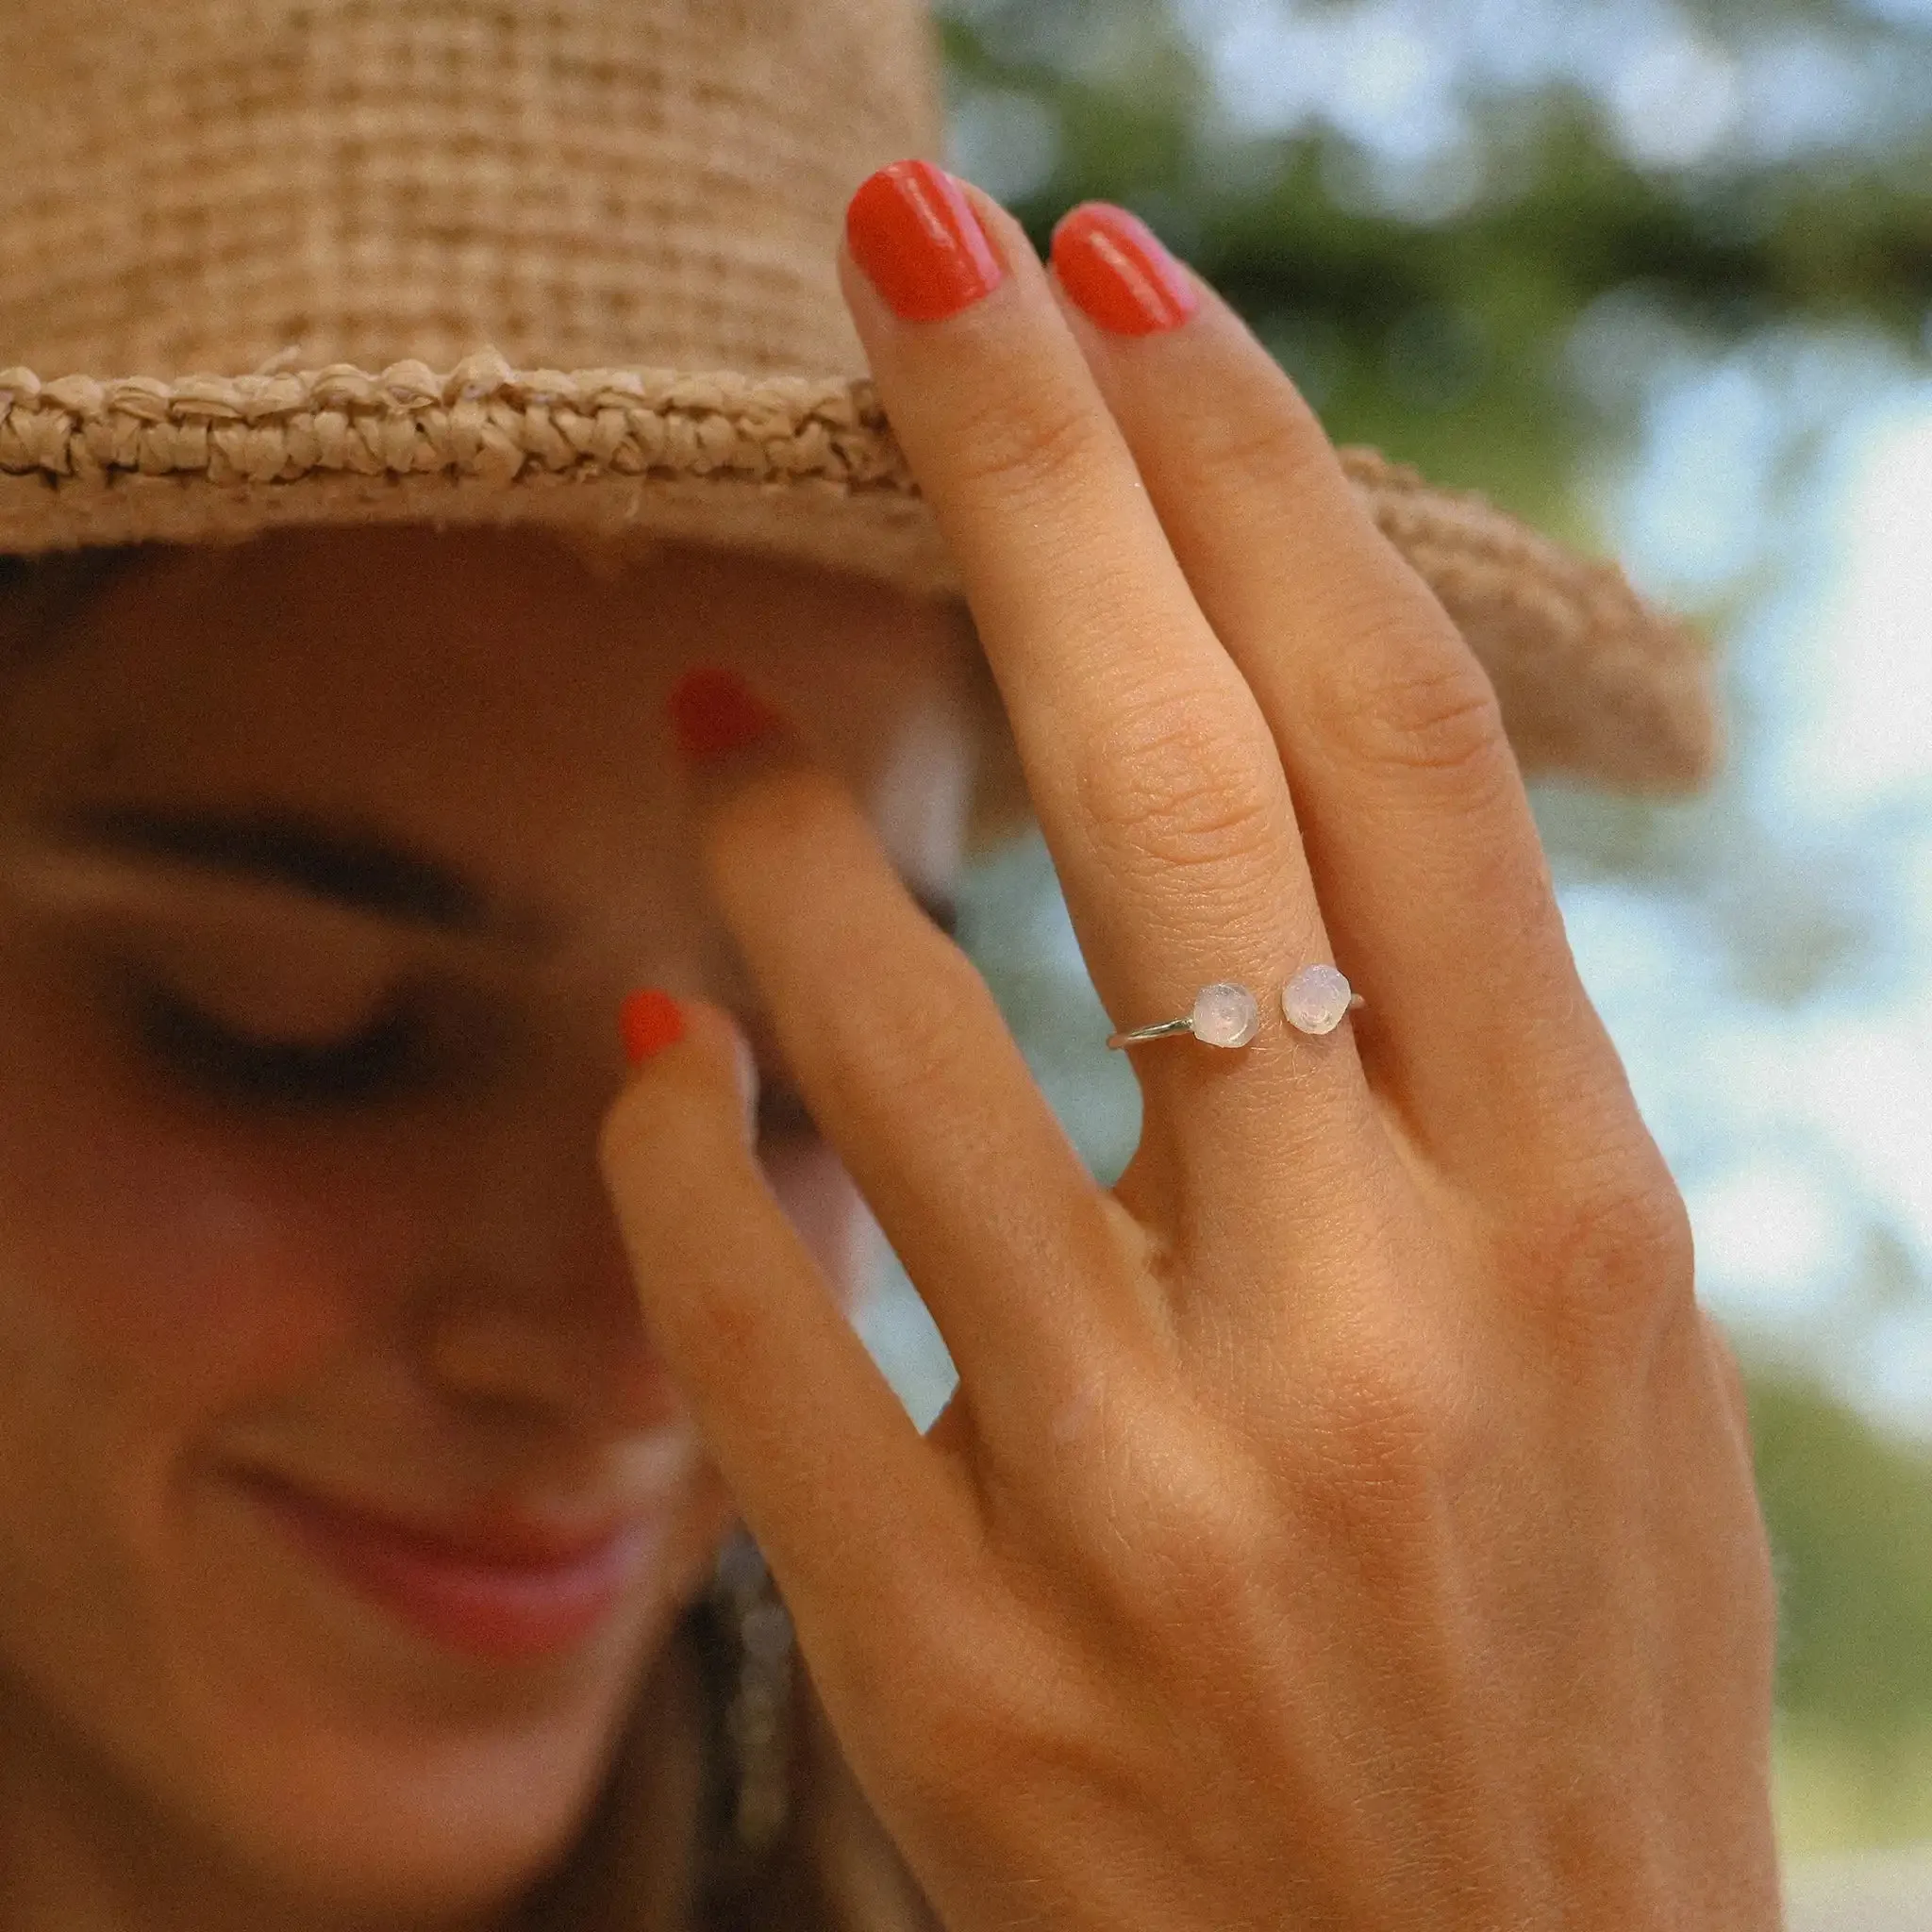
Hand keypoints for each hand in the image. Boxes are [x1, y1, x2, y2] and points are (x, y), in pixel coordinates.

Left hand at [598, 168, 1780, 1929]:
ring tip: (716, 698)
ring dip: (785, 833)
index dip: (1250, 471)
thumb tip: (1268, 820)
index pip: (1391, 745)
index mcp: (1569, 1224)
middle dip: (1027, 475)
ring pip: (905, 1051)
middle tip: (909, 253)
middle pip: (1174, 793)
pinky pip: (764, 1338)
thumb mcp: (1592, 1346)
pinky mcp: (964, 1675)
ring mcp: (1158, 1514)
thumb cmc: (1558, 1665)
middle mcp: (1375, 1337)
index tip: (1120, 277)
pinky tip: (659, 1039)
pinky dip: (688, 1155)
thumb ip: (1446, 1087)